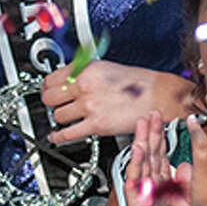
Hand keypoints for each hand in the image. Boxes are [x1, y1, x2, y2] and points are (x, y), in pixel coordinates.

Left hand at [42, 61, 187, 142]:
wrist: (159, 96)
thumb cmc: (138, 83)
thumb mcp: (105, 68)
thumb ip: (84, 74)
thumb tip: (68, 80)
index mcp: (86, 70)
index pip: (51, 79)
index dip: (47, 87)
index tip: (47, 91)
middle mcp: (85, 86)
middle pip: (50, 97)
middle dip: (51, 103)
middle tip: (54, 105)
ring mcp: (90, 106)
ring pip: (58, 115)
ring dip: (60, 118)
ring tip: (66, 118)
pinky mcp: (97, 125)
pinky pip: (68, 133)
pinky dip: (58, 137)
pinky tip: (56, 137)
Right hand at [121, 110, 193, 205]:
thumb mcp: (185, 205)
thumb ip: (185, 184)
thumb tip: (186, 165)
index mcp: (162, 184)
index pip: (161, 154)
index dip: (162, 137)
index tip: (163, 119)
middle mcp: (151, 184)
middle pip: (151, 153)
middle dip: (151, 132)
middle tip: (152, 113)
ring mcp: (142, 191)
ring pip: (142, 161)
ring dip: (142, 141)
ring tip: (143, 123)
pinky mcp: (136, 200)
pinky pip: (136, 178)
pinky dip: (137, 163)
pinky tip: (139, 148)